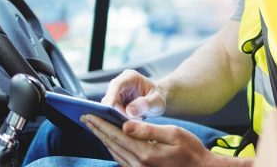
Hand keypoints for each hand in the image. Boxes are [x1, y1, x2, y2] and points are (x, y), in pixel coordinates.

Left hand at [82, 114, 216, 166]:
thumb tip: (125, 125)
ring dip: (103, 139)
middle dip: (97, 130)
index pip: (117, 135)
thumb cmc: (191, 150)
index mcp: (146, 153)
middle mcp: (139, 165)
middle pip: (112, 144)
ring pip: (114, 153)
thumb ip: (147, 129)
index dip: (101, 124)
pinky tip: (110, 141)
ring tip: (94, 127)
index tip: (89, 114)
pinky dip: (113, 148)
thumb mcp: (173, 133)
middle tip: (85, 118)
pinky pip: (121, 160)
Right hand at [101, 69, 165, 118]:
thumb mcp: (157, 101)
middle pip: (109, 98)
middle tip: (129, 124)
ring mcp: (114, 94)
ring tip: (132, 123)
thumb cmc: (157, 98)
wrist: (155, 102)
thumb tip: (129, 111)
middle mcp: (119, 84)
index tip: (109, 110)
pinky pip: (110, 113)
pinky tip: (128, 125)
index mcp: (130, 77)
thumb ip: (146, 104)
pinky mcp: (113, 104)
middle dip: (115, 113)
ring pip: (107, 108)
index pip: (116, 85)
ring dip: (117, 118)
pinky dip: (117, 120)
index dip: (111, 97)